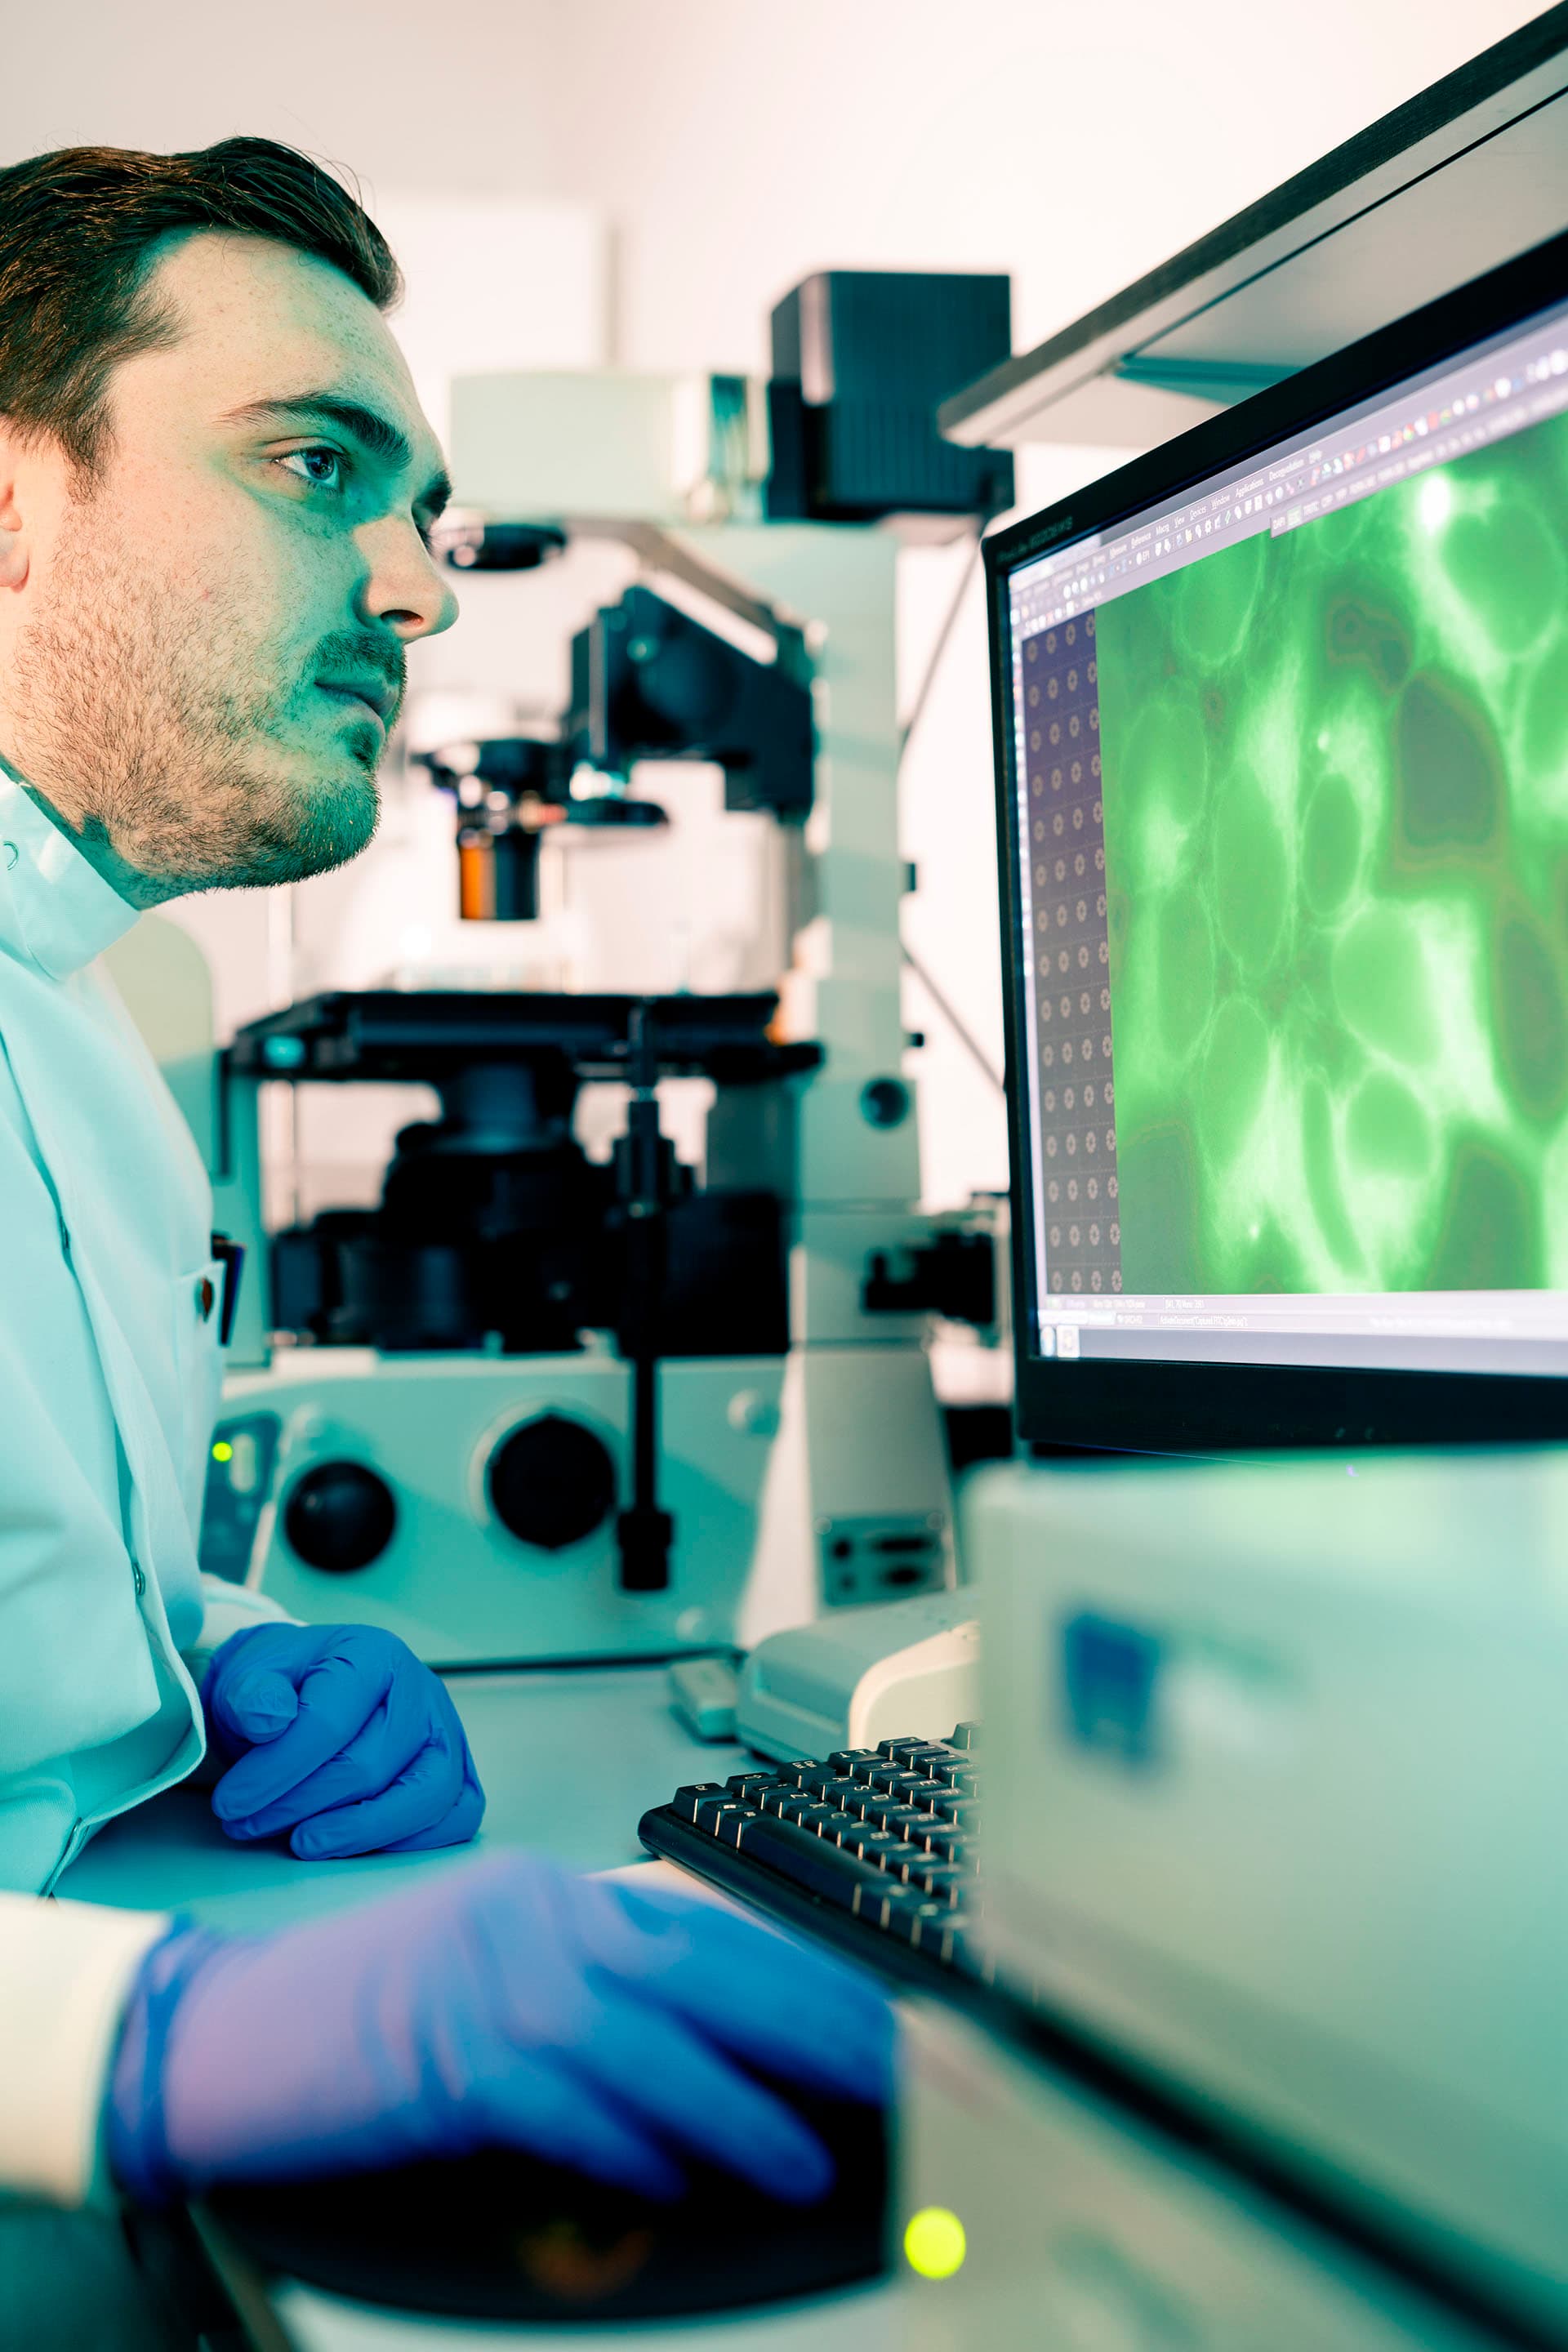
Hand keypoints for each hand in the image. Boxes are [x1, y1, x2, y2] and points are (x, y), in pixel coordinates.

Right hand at [107, 1852, 895, 2204]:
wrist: (218, 2026)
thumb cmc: (354, 2008)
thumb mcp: (490, 1967)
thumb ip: (594, 1991)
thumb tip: (711, 2051)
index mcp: (547, 1893)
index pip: (708, 1930)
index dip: (805, 1980)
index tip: (883, 2022)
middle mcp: (529, 1917)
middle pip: (705, 1969)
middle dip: (814, 2027)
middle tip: (900, 2078)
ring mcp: (486, 1981)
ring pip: (649, 2040)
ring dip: (741, 2105)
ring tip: (814, 2157)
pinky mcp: (441, 2056)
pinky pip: (560, 2103)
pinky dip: (626, 2143)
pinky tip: (680, 2174)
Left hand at [200, 1623, 484, 1858]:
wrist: (306, 1691)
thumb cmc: (282, 1689)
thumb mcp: (249, 1678)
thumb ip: (252, 1694)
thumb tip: (269, 1718)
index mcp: (371, 1654)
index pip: (328, 1723)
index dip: (275, 1772)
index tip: (229, 1804)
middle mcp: (420, 1689)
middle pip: (370, 1766)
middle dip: (300, 1805)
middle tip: (247, 1824)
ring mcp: (446, 1731)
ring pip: (425, 1795)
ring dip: (357, 1832)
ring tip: (302, 1844)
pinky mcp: (457, 1770)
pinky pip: (457, 1814)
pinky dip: (413, 1840)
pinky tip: (358, 1846)